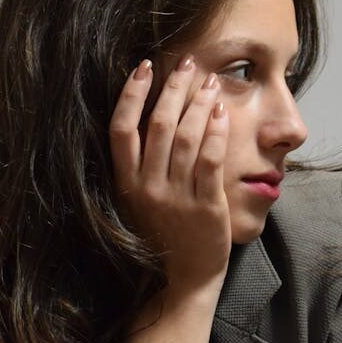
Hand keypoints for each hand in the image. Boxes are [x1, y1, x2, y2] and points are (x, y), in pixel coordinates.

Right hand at [109, 53, 230, 291]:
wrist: (183, 278)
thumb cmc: (162, 234)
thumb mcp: (139, 200)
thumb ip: (140, 163)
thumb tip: (150, 113)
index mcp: (126, 183)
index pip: (120, 129)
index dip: (131, 94)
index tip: (144, 67)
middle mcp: (147, 187)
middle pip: (157, 124)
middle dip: (173, 88)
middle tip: (187, 63)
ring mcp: (176, 197)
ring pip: (186, 137)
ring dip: (198, 103)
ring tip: (210, 82)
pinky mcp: (206, 206)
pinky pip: (210, 159)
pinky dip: (216, 131)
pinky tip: (221, 111)